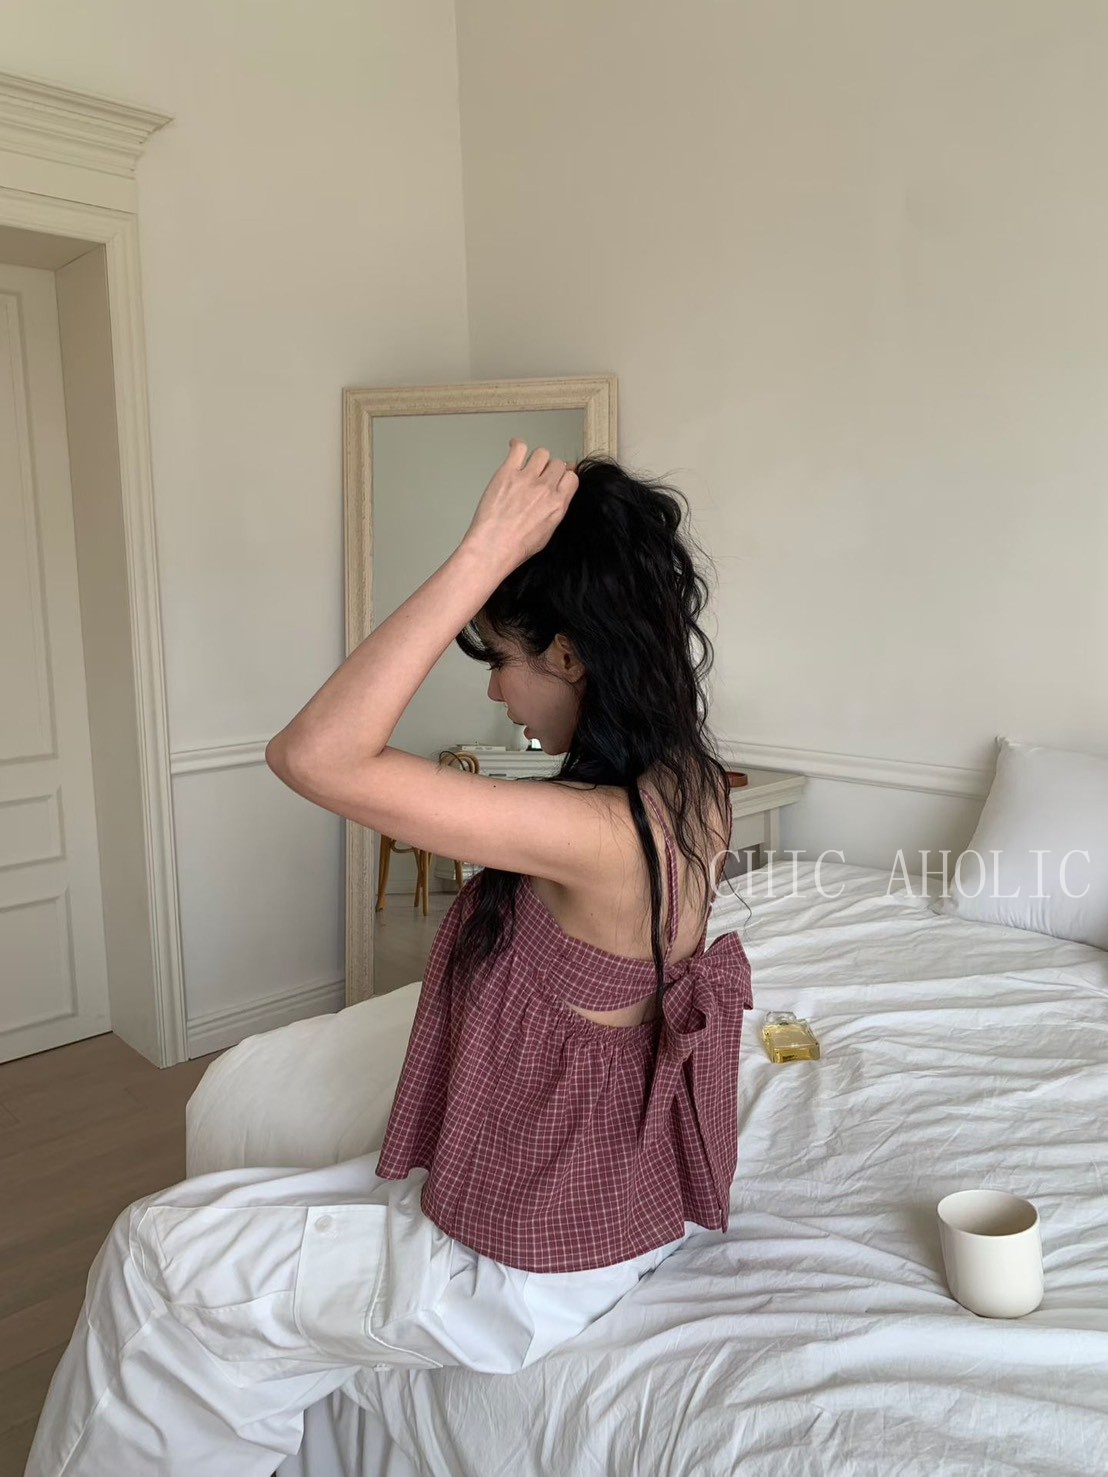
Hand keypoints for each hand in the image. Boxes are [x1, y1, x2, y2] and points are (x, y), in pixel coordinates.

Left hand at [464, 440, 578, 567]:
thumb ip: (556, 509)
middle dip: (550, 469)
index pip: (571, 476)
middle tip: (540, 476)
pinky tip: (515, 448)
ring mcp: (526, 478)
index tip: (560, 475)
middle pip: (557, 463)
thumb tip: (559, 496)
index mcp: (558, 503)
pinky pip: (519, 448)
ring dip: (537, 459)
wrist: (493, 546)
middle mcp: (545, 488)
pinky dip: (518, 445)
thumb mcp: (548, 532)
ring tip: (527, 467)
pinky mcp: (507, 473)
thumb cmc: (517, 545)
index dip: (565, 475)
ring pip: (542, 453)